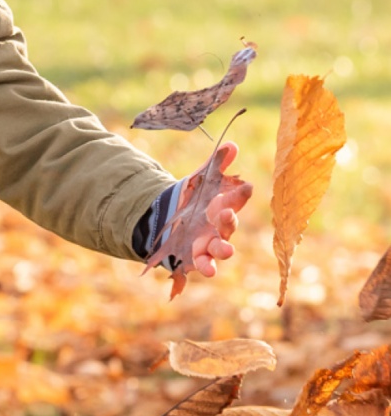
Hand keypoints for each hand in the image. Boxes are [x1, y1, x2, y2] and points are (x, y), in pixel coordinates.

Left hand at [183, 140, 250, 277]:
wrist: (168, 219)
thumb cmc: (194, 199)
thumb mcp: (202, 180)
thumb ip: (216, 164)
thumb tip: (231, 145)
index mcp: (223, 206)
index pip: (235, 200)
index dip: (240, 194)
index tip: (246, 187)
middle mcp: (219, 227)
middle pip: (229, 226)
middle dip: (229, 221)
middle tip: (226, 214)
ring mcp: (208, 244)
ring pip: (220, 249)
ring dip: (223, 250)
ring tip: (223, 250)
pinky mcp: (196, 258)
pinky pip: (203, 265)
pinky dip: (206, 267)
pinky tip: (208, 271)